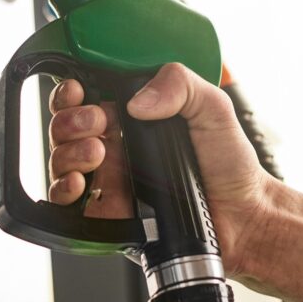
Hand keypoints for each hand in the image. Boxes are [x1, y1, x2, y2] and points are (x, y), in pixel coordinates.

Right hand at [47, 63, 275, 276]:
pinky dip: (62, 189)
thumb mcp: (213, 108)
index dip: (71, 92)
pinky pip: (66, 204)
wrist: (244, 217)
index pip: (84, 97)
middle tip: (98, 124)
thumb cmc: (230, 165)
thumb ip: (179, 84)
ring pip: (59, 162)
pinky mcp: (106, 214)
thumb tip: (136, 101)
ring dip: (67, 152)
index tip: (79, 91)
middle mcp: (115, 147)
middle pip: (63, 127)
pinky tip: (80, 183)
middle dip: (69, 121)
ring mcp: (108, 181)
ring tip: (98, 154)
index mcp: (133, 117)